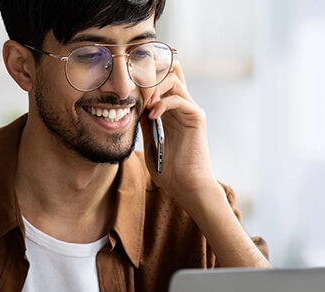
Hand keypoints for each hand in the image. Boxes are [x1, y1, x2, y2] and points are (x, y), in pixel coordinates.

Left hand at [139, 59, 218, 204]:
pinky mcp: (196, 117)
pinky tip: (152, 115)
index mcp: (169, 112)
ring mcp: (190, 110)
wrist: (187, 186)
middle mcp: (181, 107)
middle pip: (168, 72)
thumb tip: (134, 108)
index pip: (161, 80)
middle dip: (148, 76)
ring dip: (155, 87)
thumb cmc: (168, 170)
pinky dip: (163, 103)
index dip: (146, 76)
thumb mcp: (149, 143)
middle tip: (134, 89)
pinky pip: (179, 99)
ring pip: (173, 79)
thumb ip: (144, 124)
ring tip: (144, 104)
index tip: (128, 83)